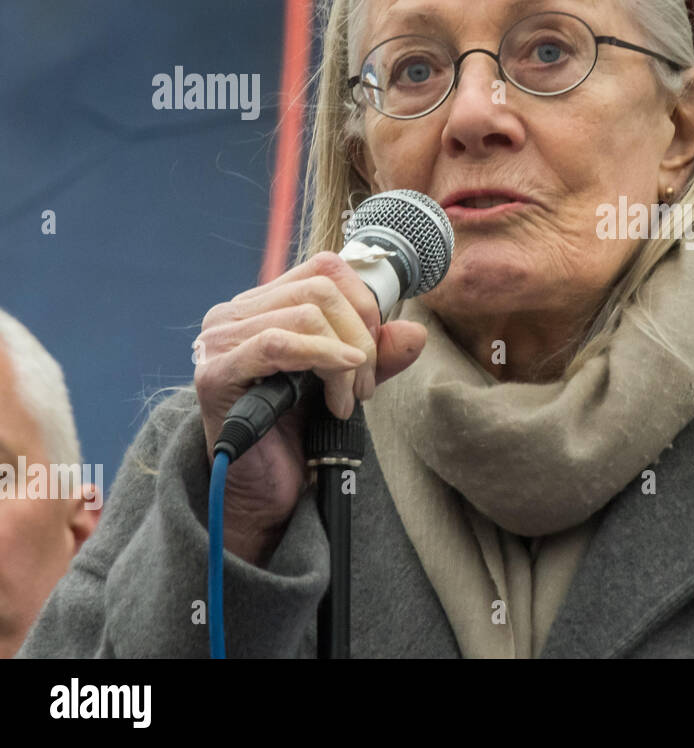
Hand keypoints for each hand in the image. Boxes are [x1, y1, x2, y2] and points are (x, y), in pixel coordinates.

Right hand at [193, 251, 426, 561]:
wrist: (267, 489)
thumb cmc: (299, 429)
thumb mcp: (349, 380)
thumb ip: (379, 353)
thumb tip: (415, 331)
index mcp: (263, 305)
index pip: (324, 267)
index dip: (364, 303)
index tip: (374, 350)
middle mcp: (234, 314)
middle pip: (321, 290)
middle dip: (361, 336)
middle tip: (366, 385)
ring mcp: (218, 342)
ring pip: (307, 316)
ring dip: (345, 362)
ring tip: (348, 401)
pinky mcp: (215, 374)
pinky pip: (277, 345)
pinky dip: (322, 359)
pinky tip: (343, 386)